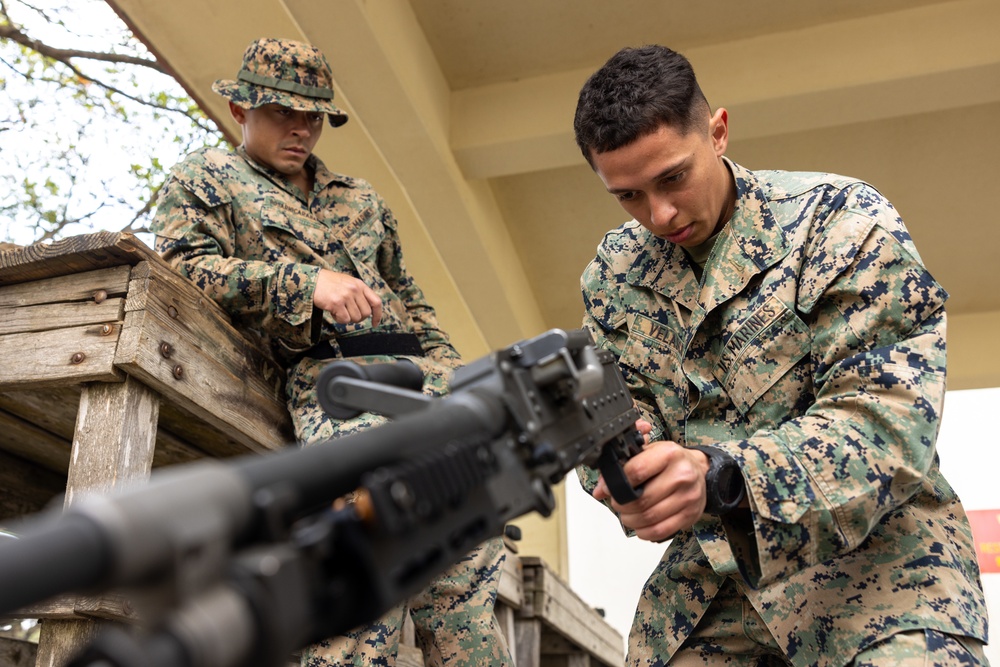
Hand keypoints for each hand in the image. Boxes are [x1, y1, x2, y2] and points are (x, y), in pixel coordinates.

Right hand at [314, 269, 382, 326]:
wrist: (312, 280)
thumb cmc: (329, 283)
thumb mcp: (348, 283)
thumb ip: (359, 294)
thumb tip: (368, 311)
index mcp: (360, 284)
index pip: (376, 302)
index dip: (378, 315)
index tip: (375, 323)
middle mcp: (355, 289)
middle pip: (366, 313)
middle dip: (358, 318)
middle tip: (347, 314)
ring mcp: (346, 296)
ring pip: (355, 318)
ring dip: (347, 318)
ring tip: (338, 310)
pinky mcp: (337, 303)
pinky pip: (345, 320)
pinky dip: (339, 319)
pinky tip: (333, 312)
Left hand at [592, 440, 709, 541]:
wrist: (699, 470)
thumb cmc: (669, 462)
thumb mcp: (647, 453)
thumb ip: (621, 467)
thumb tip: (600, 490)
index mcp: (669, 454)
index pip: (636, 471)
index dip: (617, 483)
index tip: (610, 488)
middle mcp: (682, 474)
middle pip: (641, 499)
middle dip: (622, 505)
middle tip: (618, 503)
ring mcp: (688, 497)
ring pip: (649, 518)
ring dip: (630, 520)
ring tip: (627, 514)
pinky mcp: (690, 515)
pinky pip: (660, 530)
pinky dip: (644, 531)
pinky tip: (640, 525)